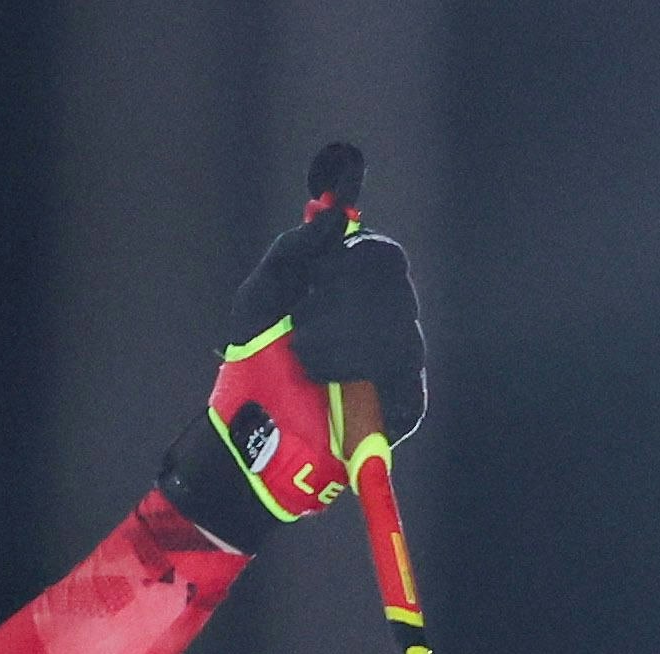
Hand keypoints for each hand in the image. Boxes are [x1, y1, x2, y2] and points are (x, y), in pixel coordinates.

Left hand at [160, 145, 425, 550]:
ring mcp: (404, 359)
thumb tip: (335, 217)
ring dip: (331, 339)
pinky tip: (325, 379)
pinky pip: (394, 364)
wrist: (251, 431)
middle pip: (389, 284)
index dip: (348, 261)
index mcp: (361, 292)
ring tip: (306, 363)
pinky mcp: (408, 400)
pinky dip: (348, 367)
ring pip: (390, 322)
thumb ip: (291, 249)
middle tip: (299, 329)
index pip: (381, 254)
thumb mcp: (259, 297)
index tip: (313, 281)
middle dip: (331, 303)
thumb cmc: (255, 362)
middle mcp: (392, 320)